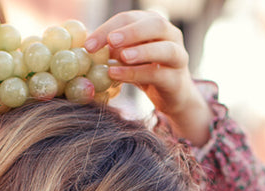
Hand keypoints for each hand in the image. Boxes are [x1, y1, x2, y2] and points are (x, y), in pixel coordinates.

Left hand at [84, 11, 211, 145]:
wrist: (173, 97)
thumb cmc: (147, 72)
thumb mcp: (128, 57)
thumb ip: (113, 50)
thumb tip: (86, 46)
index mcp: (154, 24)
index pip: (130, 18)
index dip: (108, 28)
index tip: (89, 45)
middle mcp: (170, 35)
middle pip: (154, 25)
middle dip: (131, 32)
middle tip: (111, 41)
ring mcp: (178, 57)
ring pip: (164, 48)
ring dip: (141, 51)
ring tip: (121, 56)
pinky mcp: (176, 79)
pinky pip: (158, 73)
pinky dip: (137, 73)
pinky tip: (118, 75)